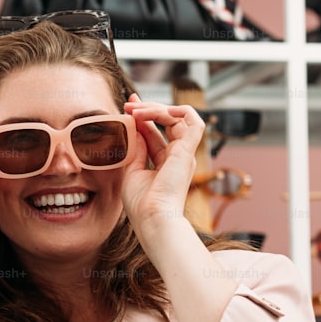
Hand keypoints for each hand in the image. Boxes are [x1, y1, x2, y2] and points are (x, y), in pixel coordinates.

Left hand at [121, 95, 204, 235]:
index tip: (127, 106)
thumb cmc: (141, 203)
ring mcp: (185, 153)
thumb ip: (136, 148)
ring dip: (157, 108)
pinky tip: (157, 110)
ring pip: (179, 117)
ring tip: (136, 109)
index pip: (156, 132)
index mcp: (166, 163)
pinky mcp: (188, 151)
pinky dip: (178, 110)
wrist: (152, 218)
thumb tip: (135, 127)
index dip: (143, 116)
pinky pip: (193, 121)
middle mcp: (178, 156)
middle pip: (168, 122)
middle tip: (129, 104)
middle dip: (148, 108)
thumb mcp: (133, 169)